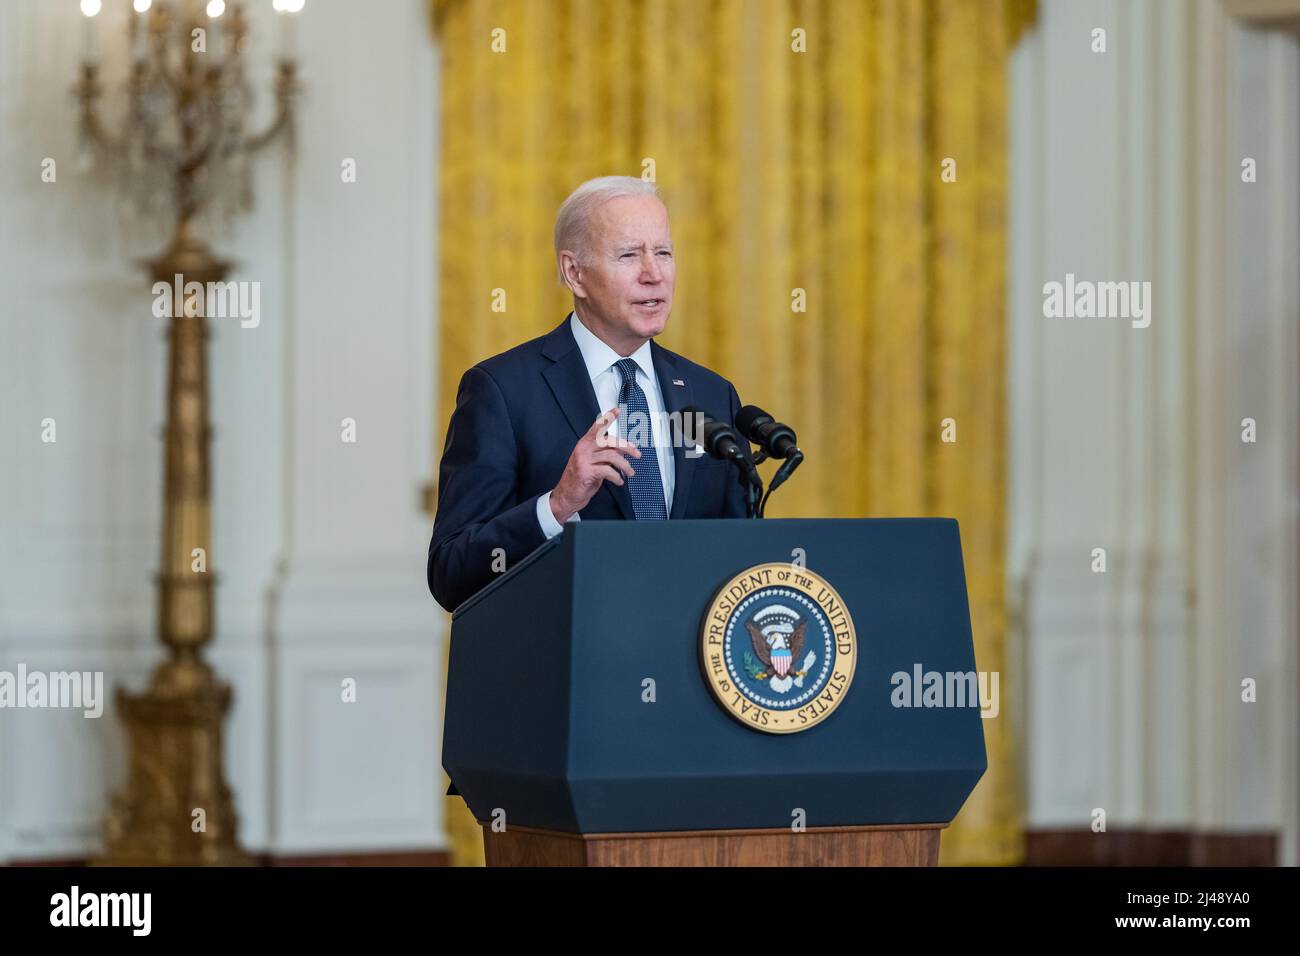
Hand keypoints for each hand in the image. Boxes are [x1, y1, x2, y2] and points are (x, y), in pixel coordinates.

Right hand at [550, 407, 641, 522]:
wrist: (567, 495)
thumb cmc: (581, 479)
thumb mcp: (594, 463)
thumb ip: (606, 454)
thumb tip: (624, 451)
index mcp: (585, 443)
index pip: (597, 427)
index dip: (608, 418)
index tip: (617, 410)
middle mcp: (583, 449)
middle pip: (609, 441)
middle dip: (627, 447)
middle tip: (637, 454)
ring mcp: (583, 460)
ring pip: (612, 456)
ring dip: (625, 466)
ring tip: (630, 472)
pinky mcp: (585, 472)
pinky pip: (607, 471)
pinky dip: (617, 477)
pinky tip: (619, 481)